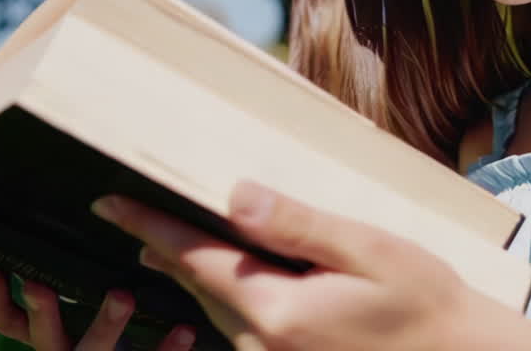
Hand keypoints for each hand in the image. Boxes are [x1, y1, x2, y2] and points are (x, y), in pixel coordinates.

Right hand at [0, 266, 196, 350]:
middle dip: (41, 312)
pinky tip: (184, 330)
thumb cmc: (105, 340)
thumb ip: (72, 284)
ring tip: (122, 295)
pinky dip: (166, 349)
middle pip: (44, 340)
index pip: (8, 322)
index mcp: (51, 339)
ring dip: (104, 324)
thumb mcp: (79, 318)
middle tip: (38, 285)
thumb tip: (74, 223)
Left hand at [90, 181, 530, 350]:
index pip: (195, 258)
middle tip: (127, 211)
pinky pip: (238, 329)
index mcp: (277, 311)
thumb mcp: (366, 251)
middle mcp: (261, 347)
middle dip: (162, 247)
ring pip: (214, 309)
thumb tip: (235, 196)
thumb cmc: (423, 303)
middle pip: (197, 285)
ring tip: (162, 239)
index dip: (149, 225)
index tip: (107, 200)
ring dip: (192, 273)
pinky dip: (223, 296)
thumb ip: (297, 225)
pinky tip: (226, 276)